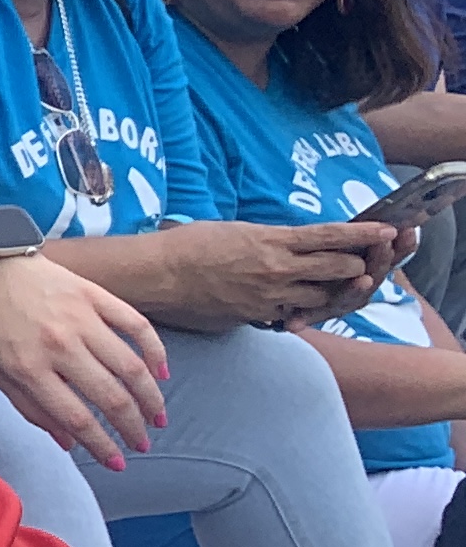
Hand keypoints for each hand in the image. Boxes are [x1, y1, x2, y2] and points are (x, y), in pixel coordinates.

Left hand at [0, 252, 167, 467]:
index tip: (117, 463)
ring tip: (157, 418)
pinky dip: (155, 351)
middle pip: (111, 397)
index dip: (102, 447)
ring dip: (151, 399)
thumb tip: (70, 443)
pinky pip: (137, 326)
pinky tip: (160, 373)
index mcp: (29, 367)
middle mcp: (58, 344)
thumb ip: (32, 409)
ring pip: (131, 367)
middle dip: (132, 429)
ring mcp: (80, 318)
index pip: (78, 419)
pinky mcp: (94, 295)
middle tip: (142, 444)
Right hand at [152, 218, 393, 333]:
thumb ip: (271, 239)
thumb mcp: (237, 230)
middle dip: (356, 266)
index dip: (364, 233)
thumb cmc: (189, 245)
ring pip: (324, 298)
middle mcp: (278, 269)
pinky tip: (295, 303)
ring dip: (331, 291)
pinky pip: (294, 314)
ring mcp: (270, 296)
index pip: (331, 235)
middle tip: (361, 263)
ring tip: (330, 285)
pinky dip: (301, 309)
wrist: (159, 275)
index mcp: (272, 240)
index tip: (387, 229)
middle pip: (339, 269)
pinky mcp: (259, 316)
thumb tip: (293, 245)